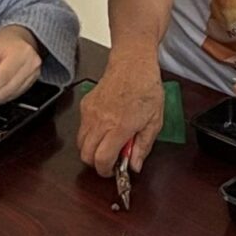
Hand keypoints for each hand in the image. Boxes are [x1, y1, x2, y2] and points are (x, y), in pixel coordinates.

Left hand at [0, 25, 42, 104]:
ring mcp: (35, 72)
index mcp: (20, 52)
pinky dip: (6, 97)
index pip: (3, 76)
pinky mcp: (34, 80)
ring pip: (14, 93)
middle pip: (10, 87)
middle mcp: (31, 63)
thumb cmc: (4, 43)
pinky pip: (18, 93)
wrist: (19, 39)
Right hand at [77, 55, 162, 176]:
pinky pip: (81, 128)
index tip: (114, 171)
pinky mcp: (85, 106)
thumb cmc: (146, 88)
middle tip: (111, 159)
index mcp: (120, 127)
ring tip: (109, 142)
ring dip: (92, 149)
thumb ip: (143, 146)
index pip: (102, 159)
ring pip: (80, 144)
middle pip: (86, 155)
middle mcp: (101, 121)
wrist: (132, 64)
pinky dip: (90, 134)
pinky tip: (105, 127)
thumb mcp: (154, 122)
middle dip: (97, 163)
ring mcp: (90, 113)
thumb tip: (134, 166)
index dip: (106, 171)